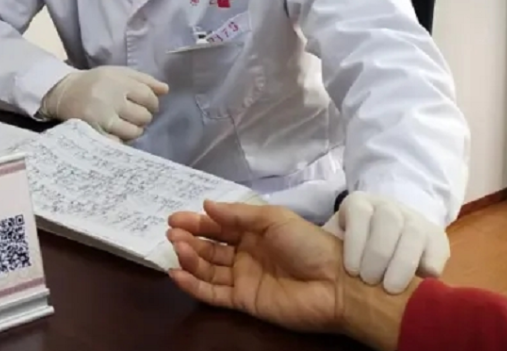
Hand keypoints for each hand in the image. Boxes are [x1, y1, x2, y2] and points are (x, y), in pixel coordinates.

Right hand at [40, 66, 167, 141]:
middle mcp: (112, 99)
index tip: (147, 106)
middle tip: (134, 115)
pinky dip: (120, 140)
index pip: (149, 98)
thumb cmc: (97, 82)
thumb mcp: (119, 73)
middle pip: (143, 116)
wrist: (65, 92)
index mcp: (119, 82)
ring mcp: (102, 118)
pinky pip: (118, 143)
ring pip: (133, 132)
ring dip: (134, 130)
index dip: (153, 104)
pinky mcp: (94, 132)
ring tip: (126, 125)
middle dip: (143, 118)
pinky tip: (116, 133)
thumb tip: (166, 90)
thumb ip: (144, 80)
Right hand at [166, 201, 345, 334]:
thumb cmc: (307, 244)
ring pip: (207, 269)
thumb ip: (238, 214)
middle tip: (171, 233)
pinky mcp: (243, 301)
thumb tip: (206, 205)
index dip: (197, 222)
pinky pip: (212, 293)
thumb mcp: (274, 219)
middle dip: (189, 239)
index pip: (219, 226)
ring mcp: (243, 279)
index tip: (175, 218)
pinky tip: (177, 274)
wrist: (335, 284)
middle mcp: (245, 254)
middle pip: (210, 247)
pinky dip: (194, 285)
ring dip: (189, 258)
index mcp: (254, 232)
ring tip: (176, 248)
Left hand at [322, 191, 448, 293]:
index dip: (356, 240)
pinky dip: (429, 266)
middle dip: (379, 252)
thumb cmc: (350, 249)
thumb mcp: (330, 240)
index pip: (358, 211)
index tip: (351, 270)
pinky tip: (420, 282)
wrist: (387, 242)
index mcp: (358, 204)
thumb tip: (295, 257)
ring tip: (391, 288)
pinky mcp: (436, 238)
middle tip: (369, 281)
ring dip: (402, 263)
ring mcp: (414, 220)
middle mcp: (388, 208)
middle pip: (388, 221)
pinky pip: (437, 249)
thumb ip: (316, 245)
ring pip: (413, 233)